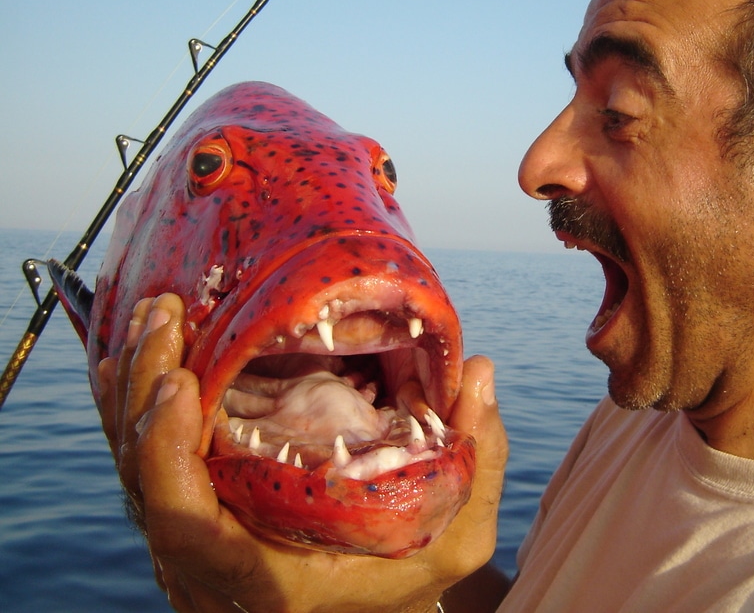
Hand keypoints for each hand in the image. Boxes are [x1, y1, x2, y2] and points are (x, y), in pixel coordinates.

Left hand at [97, 293, 507, 612]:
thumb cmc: (412, 581)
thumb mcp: (460, 539)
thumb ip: (478, 461)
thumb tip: (479, 372)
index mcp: (271, 583)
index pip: (187, 526)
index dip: (165, 455)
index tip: (182, 381)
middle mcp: (214, 578)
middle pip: (144, 489)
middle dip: (140, 394)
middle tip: (162, 316)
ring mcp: (195, 557)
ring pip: (133, 476)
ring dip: (129, 393)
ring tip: (147, 319)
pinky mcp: (193, 532)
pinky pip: (145, 472)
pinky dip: (131, 413)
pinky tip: (128, 362)